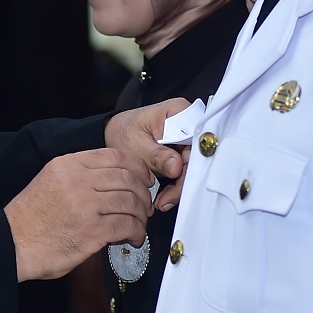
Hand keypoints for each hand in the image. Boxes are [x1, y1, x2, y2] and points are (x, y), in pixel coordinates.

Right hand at [4, 148, 152, 281]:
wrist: (11, 244)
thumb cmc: (30, 219)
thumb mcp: (50, 182)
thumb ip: (78, 177)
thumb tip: (112, 183)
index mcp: (67, 165)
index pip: (115, 156)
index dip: (136, 168)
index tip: (143, 180)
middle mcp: (77, 180)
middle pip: (127, 179)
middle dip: (142, 194)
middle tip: (144, 206)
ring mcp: (85, 205)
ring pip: (130, 201)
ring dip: (140, 215)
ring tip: (139, 224)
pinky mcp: (91, 230)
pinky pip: (127, 225)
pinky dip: (136, 232)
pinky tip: (133, 238)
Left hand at [105, 96, 191, 211]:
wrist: (116, 134)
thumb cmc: (123, 132)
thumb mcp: (136, 145)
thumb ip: (157, 155)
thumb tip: (177, 167)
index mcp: (179, 111)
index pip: (195, 140)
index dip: (190, 163)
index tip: (177, 181)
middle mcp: (188, 122)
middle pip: (196, 156)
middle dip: (182, 180)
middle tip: (166, 200)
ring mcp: (187, 138)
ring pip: (192, 167)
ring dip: (179, 187)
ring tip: (162, 201)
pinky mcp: (183, 152)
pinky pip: (186, 171)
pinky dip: (176, 185)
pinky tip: (164, 197)